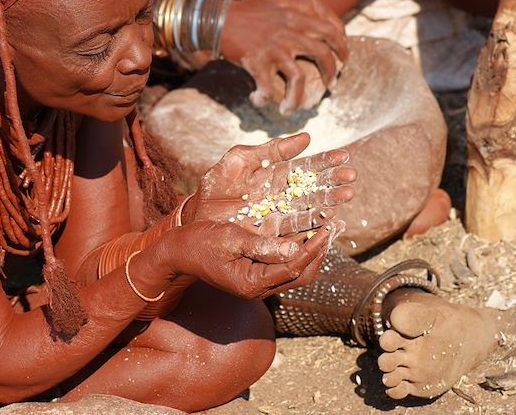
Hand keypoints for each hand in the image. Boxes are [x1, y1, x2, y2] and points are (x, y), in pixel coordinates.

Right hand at [157, 219, 333, 299]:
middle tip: (336, 226)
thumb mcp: (229, 238)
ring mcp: (258, 285)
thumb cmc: (199, 242)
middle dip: (321, 250)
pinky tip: (308, 232)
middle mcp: (258, 289)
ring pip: (296, 273)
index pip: (293, 267)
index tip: (328, 226)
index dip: (314, 247)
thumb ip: (261, 244)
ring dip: (314, 251)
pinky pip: (286, 267)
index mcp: (252, 282)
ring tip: (329, 228)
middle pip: (301, 275)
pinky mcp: (256, 276)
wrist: (178, 253)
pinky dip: (301, 251)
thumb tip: (295, 247)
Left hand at [187, 132, 354, 236]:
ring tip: (347, 196)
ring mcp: (279, 215)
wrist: (197, 216)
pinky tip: (330, 219)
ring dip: (330, 202)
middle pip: (313, 188)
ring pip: (310, 208)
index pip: (305, 167)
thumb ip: (270, 150)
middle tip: (351, 177)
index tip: (344, 156)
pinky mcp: (273, 234)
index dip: (325, 161)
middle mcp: (281, 195)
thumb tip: (306, 137)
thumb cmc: (215, 185)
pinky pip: (297, 230)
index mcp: (275, 174)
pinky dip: (314, 225)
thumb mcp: (239, 160)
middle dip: (333, 182)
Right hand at [218, 0, 347, 114]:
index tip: (344, 59)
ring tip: (292, 108)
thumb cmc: (246, 12)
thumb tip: (316, 19)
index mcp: (297, 16)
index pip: (331, 31)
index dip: (342, 47)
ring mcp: (276, 48)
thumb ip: (297, 9)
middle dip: (331, 73)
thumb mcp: (277, 2)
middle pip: (323, 55)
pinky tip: (258, 101)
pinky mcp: (259, 62)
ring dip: (298, 98)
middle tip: (332, 84)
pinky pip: (268, 89)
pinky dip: (265, 99)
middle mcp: (291, 32)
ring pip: (299, 79)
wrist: (218, 20)